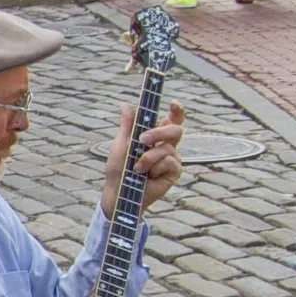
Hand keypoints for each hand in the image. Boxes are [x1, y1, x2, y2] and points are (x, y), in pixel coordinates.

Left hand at [102, 98, 185, 215]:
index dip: (176, 110)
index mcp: (155, 135)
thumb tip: (125, 104)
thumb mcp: (121, 145)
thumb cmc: (119, 169)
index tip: (174, 102)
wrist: (120, 193)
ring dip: (148, 158)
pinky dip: (154, 168)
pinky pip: (169, 162)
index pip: (170, 119)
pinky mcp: (174, 170)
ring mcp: (172, 157)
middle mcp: (166, 145)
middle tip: (143, 140)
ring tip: (137, 169)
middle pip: (175, 129)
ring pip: (167, 148)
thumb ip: (127, 126)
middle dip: (160, 132)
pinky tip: (148, 176)